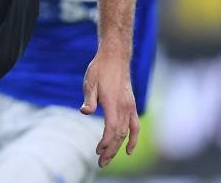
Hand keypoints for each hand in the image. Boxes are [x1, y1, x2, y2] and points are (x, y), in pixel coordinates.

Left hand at [80, 52, 139, 167]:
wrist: (115, 57)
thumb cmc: (99, 69)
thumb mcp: (90, 82)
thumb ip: (89, 99)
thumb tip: (85, 112)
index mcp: (113, 103)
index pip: (112, 129)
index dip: (106, 143)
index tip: (98, 151)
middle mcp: (124, 107)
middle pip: (119, 135)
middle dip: (110, 151)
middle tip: (101, 163)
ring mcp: (129, 107)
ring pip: (126, 133)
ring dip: (118, 147)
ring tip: (108, 159)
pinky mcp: (131, 105)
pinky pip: (135, 126)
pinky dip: (133, 139)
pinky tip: (128, 150)